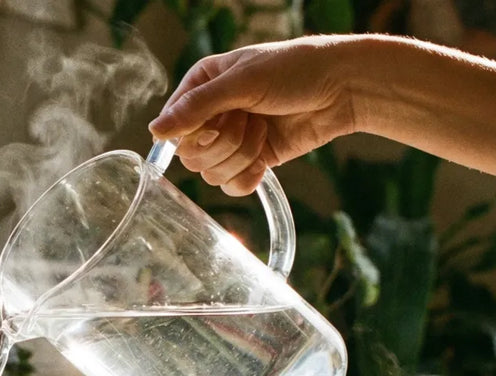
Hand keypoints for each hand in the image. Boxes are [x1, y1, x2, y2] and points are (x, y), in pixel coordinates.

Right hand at [149, 36, 360, 194]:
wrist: (340, 88)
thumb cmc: (293, 70)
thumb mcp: (241, 81)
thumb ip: (197, 107)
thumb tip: (155, 131)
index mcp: (201, 87)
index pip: (173, 127)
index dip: (193, 133)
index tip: (217, 122)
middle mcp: (211, 116)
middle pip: (191, 156)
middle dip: (224, 143)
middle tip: (248, 120)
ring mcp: (231, 141)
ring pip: (212, 173)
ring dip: (242, 155)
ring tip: (264, 129)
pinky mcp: (252, 161)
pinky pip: (233, 186)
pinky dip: (249, 177)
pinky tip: (265, 159)